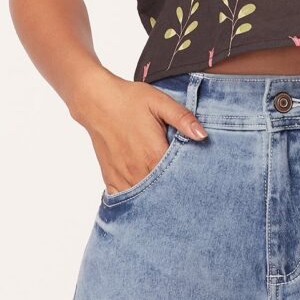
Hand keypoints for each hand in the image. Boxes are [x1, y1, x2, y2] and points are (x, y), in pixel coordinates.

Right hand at [70, 74, 207, 194]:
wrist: (96, 101)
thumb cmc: (130, 99)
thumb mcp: (160, 102)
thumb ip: (183, 119)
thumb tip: (203, 135)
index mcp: (153, 154)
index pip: (178, 178)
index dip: (189, 179)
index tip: (198, 178)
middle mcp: (138, 171)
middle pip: (162, 192)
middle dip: (175, 191)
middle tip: (186, 188)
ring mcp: (122, 177)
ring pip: (144, 199)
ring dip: (156, 197)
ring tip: (168, 191)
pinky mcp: (110, 179)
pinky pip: (124, 199)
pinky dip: (136, 200)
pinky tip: (145, 194)